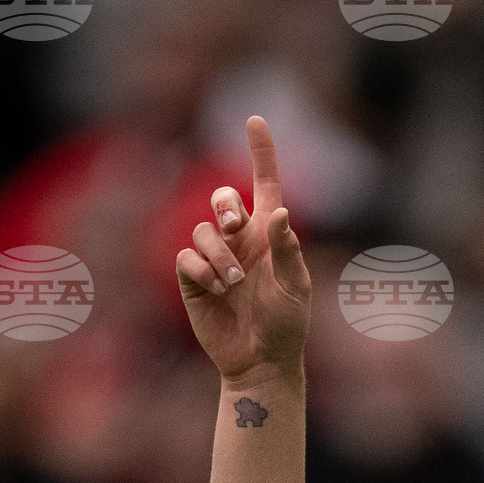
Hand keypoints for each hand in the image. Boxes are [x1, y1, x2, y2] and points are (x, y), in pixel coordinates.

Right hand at [174, 114, 310, 381]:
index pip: (264, 183)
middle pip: (223, 197)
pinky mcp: (194, 279)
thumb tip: (279, 213)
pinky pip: (187, 257)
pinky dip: (201, 269)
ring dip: (218, 252)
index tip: (255, 120)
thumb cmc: (286, 326)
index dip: (261, 151)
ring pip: (204, 230)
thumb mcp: (296, 288)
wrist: (261, 363)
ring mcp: (215, 258)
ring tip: (233, 281)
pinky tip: (217, 289)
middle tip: (235, 224)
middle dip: (225, 203)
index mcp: (268, 235)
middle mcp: (240, 240)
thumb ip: (288, 250)